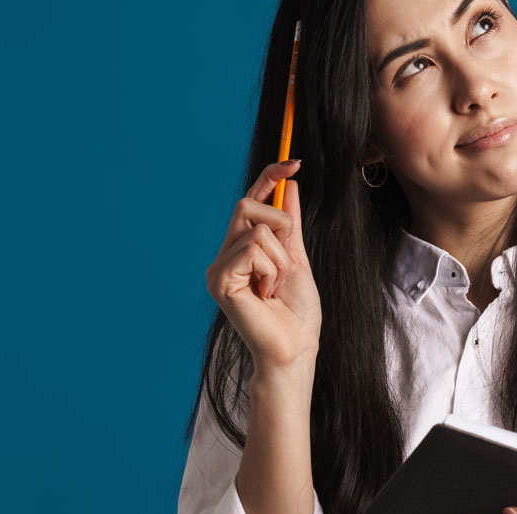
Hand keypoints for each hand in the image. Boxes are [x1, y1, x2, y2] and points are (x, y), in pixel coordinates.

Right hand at [204, 160, 320, 369]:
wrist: (295, 347)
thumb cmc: (297, 313)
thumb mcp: (298, 259)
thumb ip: (291, 225)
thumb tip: (290, 186)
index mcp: (241, 250)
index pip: (250, 202)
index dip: (269, 178)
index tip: (294, 162)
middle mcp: (225, 255)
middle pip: (248, 206)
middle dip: (281, 225)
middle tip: (288, 259)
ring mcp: (219, 268)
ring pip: (257, 230)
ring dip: (281, 259)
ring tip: (277, 287)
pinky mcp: (219, 280)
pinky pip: (252, 249)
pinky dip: (271, 269)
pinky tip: (267, 294)